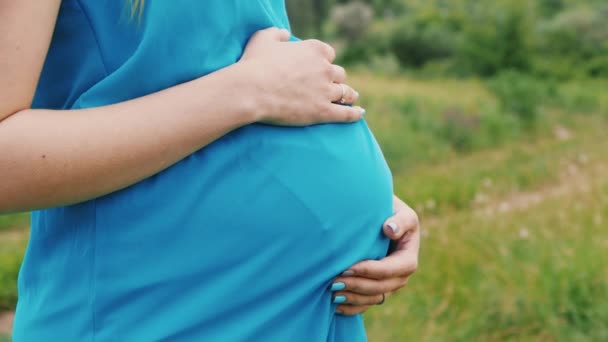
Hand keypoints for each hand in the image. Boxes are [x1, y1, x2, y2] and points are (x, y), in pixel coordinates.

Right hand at [238, 27, 363, 125]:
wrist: (251, 91)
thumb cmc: (254, 65)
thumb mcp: (262, 39)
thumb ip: (276, 33)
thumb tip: (284, 33)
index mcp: (314, 49)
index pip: (328, 53)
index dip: (325, 61)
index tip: (321, 66)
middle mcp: (324, 69)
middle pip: (339, 73)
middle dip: (336, 78)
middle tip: (333, 85)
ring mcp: (325, 91)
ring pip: (345, 92)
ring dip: (348, 95)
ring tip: (351, 98)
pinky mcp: (323, 111)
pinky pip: (345, 113)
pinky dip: (354, 114)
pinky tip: (359, 114)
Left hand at [329, 195, 420, 314]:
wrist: (378, 215)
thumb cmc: (388, 210)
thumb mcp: (399, 210)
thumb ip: (399, 220)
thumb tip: (389, 230)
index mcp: (408, 257)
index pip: (392, 269)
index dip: (371, 271)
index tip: (348, 267)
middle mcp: (401, 275)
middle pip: (382, 287)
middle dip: (358, 286)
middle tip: (334, 282)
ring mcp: (389, 284)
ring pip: (374, 298)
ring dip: (353, 298)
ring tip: (332, 293)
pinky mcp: (377, 289)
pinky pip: (367, 304)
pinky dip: (352, 308)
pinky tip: (334, 306)